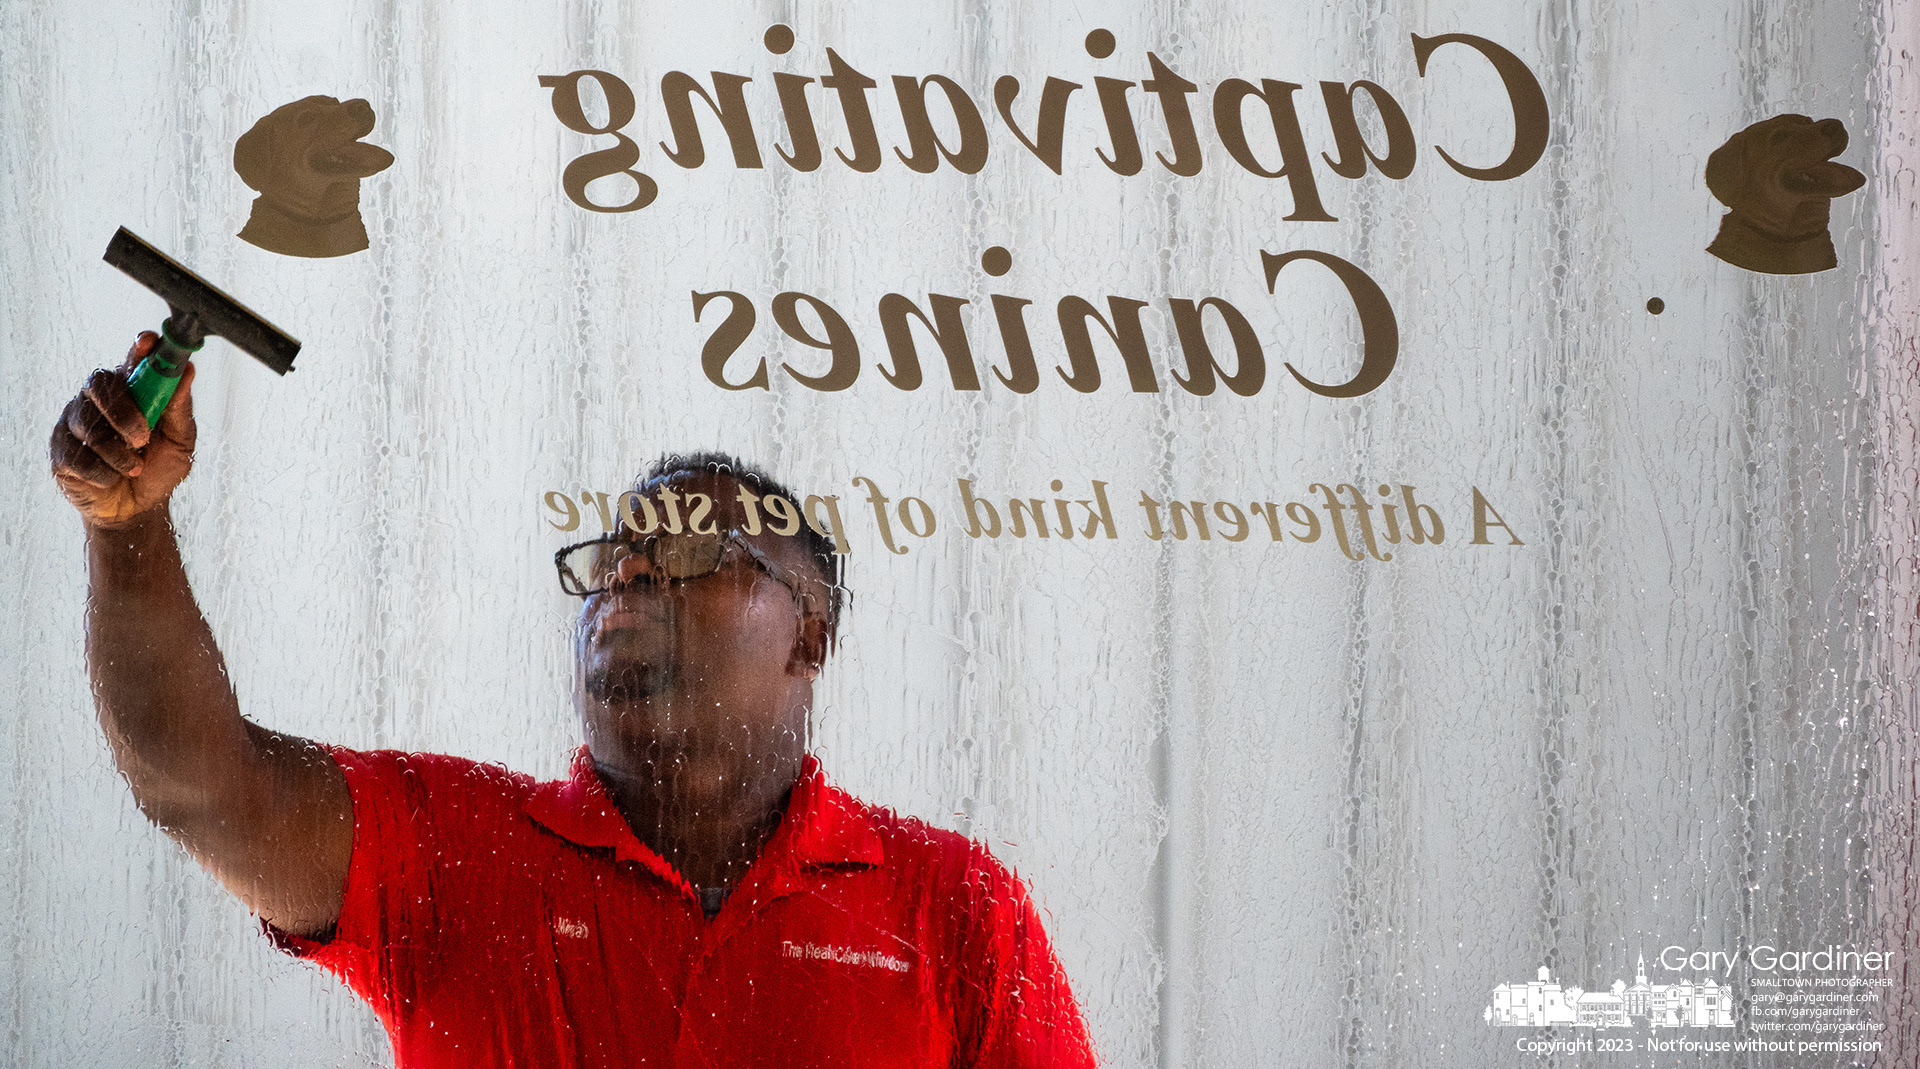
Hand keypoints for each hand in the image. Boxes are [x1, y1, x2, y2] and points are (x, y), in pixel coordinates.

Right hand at [51, 332, 196, 527]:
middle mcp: (100, 400)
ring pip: (88, 424)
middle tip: (142, 438)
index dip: (138, 349)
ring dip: (118, 452)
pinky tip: (111, 477)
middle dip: (123, 412)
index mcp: (132, 391)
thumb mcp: (180, 441)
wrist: (138, 509)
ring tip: (133, 467)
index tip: (148, 344)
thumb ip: (179, 409)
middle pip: (100, 384)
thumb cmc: (159, 469)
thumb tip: (188, 372)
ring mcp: (76, 423)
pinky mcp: (61, 450)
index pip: (132, 360)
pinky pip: (77, 454)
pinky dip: (103, 471)